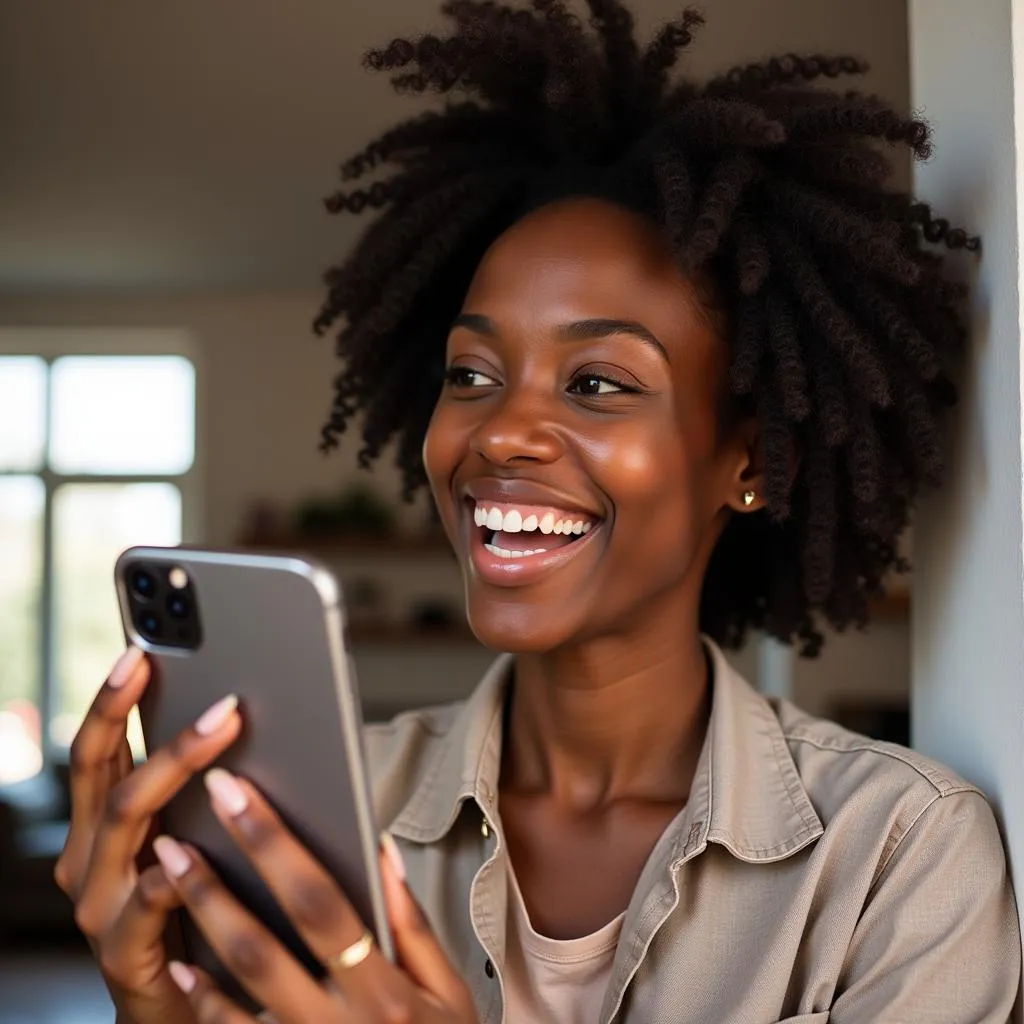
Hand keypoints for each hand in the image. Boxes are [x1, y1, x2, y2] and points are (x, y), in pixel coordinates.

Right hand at [54, 646, 242, 1023]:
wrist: (181, 1013)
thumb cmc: (194, 913)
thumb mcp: (190, 842)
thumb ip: (200, 792)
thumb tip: (246, 713)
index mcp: (102, 828)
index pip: (96, 751)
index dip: (111, 700)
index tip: (138, 650)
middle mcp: (88, 860)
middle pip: (106, 773)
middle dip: (145, 717)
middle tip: (204, 680)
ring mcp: (100, 905)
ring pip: (128, 818)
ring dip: (175, 764)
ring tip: (225, 723)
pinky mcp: (124, 952)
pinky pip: (150, 898)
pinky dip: (180, 866)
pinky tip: (210, 839)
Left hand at [155, 770, 477, 1022]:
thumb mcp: (447, 991)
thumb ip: (411, 924)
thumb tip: (380, 852)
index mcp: (386, 991)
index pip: (321, 903)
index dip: (273, 844)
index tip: (237, 795)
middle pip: (263, 945)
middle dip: (214, 883)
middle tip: (176, 835)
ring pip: (237, 989)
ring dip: (199, 929)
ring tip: (167, 877)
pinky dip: (202, 1000)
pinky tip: (179, 962)